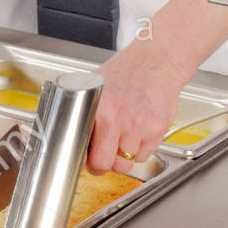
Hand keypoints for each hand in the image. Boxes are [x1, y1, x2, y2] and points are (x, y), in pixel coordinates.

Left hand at [87, 41, 189, 174]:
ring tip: (123, 138)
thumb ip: (85, 110)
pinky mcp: (157, 129)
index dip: (85, 160)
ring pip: (127, 164)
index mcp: (99, 109)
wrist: (156, 61)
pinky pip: (145, 155)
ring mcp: (139, 126)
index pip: (86, 150)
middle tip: (103, 158)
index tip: (86, 160)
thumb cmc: (126, 71)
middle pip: (107, 164)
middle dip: (104, 165)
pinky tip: (138, 132)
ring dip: (124, 157)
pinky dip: (140, 150)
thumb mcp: (96, 86)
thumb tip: (71, 132)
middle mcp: (118, 119)